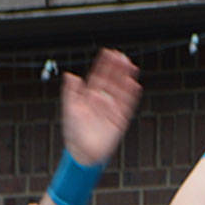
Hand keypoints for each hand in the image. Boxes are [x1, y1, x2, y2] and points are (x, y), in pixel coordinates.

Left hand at [61, 50, 140, 165]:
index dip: (103, 64)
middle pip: (111, 80)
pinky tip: (135, 84)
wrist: (83, 153)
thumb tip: (70, 75)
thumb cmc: (73, 133)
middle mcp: (102, 100)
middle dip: (117, 68)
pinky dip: (131, 95)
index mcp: (89, 96)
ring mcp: (112, 109)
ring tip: (131, 65)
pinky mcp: (120, 120)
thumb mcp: (70, 110)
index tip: (108, 52)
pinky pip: (127, 105)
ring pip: (120, 90)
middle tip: (122, 55)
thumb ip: (70, 92)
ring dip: (126, 77)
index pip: (98, 76)